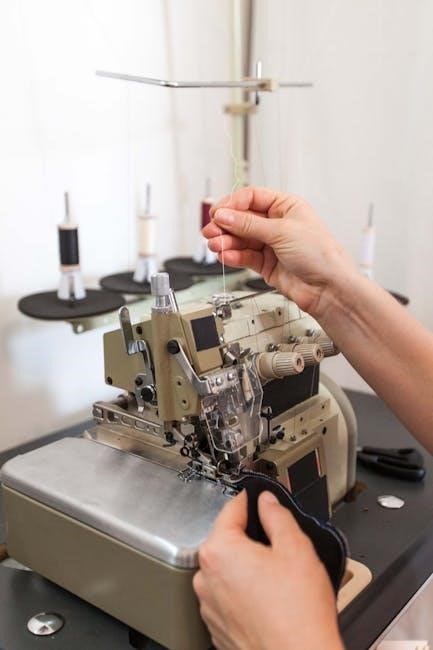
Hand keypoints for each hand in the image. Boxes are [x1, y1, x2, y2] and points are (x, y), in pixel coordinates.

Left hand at [193, 491, 343, 649]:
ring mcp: (209, 606)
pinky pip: (228, 598)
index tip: (258, 499)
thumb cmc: (297, 614)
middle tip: (279, 547)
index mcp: (220, 551)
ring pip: (227, 571)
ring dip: (246, 569)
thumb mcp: (296, 547)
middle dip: (250, 539)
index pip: (231, 510)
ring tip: (278, 581)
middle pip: (227, 541)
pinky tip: (270, 601)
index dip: (250, 501)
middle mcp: (206, 578)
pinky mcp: (218, 628)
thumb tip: (267, 502)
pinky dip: (244, 594)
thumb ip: (277, 516)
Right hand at [203, 186, 355, 316]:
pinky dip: (233, 256)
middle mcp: (277, 224)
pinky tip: (226, 256)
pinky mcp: (266, 264)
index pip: (252, 198)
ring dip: (226, 242)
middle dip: (225, 225)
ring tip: (216, 246)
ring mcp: (271, 244)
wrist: (328, 288)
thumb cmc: (320, 254)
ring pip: (241, 239)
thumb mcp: (281, 231)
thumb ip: (249, 224)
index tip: (217, 213)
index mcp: (286, 206)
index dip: (233, 204)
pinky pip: (244, 256)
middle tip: (211, 231)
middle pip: (242, 219)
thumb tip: (225, 216)